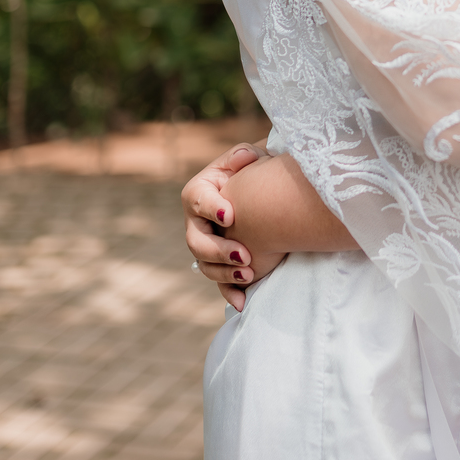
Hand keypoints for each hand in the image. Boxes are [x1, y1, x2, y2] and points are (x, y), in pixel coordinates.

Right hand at [183, 142, 284, 311]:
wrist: (263, 191)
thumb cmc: (253, 170)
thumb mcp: (248, 157)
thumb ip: (243, 156)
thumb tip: (245, 158)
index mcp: (199, 193)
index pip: (198, 200)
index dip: (212, 208)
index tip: (231, 214)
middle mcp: (196, 222)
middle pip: (196, 241)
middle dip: (219, 250)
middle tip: (245, 255)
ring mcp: (205, 245)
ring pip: (205, 265)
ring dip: (225, 274)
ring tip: (249, 275)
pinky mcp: (219, 263)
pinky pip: (218, 283)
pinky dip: (229, 293)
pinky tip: (243, 303)